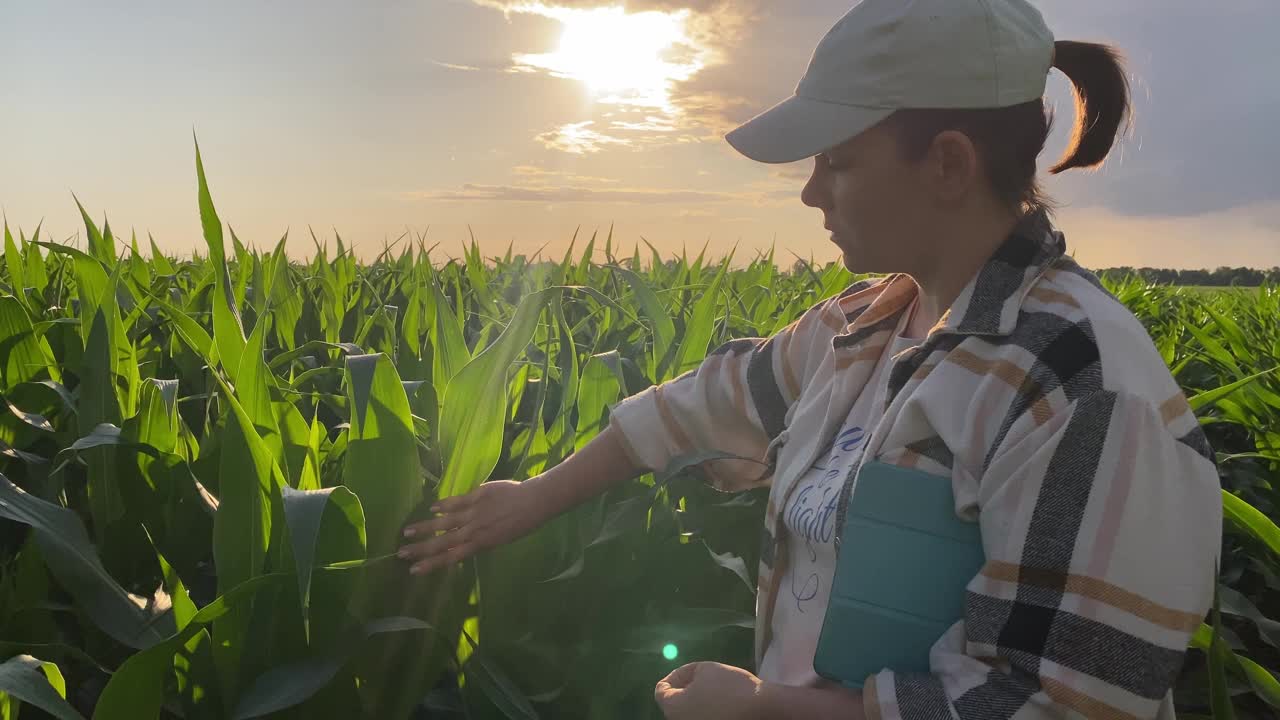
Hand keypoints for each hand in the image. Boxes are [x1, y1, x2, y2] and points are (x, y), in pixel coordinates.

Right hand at [398, 479, 551, 574]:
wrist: (534, 503)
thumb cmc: (520, 524)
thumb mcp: (500, 540)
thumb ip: (480, 541)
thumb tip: (462, 544)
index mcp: (481, 544)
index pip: (451, 557)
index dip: (432, 564)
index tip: (414, 570)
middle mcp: (474, 530)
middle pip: (443, 542)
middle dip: (421, 549)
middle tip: (401, 553)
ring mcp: (474, 512)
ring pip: (445, 522)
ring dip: (425, 527)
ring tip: (407, 531)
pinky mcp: (477, 495)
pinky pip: (456, 501)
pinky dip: (443, 505)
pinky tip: (431, 508)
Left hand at [654, 662, 766, 719]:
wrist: (760, 708)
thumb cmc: (729, 687)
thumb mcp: (706, 669)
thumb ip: (689, 673)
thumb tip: (686, 681)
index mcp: (673, 709)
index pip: (661, 690)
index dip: (674, 676)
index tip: (692, 671)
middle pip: (675, 703)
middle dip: (685, 687)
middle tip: (703, 676)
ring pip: (690, 712)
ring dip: (696, 699)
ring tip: (715, 688)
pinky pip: (703, 717)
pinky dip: (708, 709)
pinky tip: (723, 702)